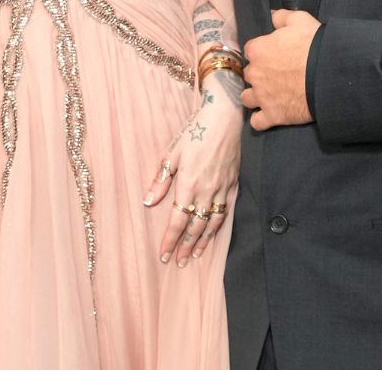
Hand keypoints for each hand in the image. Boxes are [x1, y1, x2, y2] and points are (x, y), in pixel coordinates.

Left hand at [142, 71, 240, 266]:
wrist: (224, 118)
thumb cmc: (195, 133)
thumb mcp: (172, 154)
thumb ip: (161, 180)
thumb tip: (148, 202)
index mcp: (189, 184)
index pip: (177, 221)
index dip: (170, 240)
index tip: (163, 256)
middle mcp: (207, 191)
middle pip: (195, 226)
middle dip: (185, 246)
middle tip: (178, 263)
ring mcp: (222, 188)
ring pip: (212, 222)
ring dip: (202, 241)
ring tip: (194, 255)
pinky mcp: (233, 184)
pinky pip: (226, 211)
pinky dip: (219, 226)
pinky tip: (213, 234)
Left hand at [242, 9, 320, 130]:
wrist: (328, 74)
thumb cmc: (314, 44)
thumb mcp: (300, 20)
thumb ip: (281, 17)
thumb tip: (272, 15)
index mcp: (258, 50)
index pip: (251, 50)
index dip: (263, 51)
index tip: (275, 54)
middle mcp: (254, 74)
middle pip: (249, 74)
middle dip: (259, 74)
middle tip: (276, 73)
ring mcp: (261, 97)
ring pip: (247, 98)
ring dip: (255, 96)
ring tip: (268, 95)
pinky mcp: (272, 115)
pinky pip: (257, 122)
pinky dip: (261, 119)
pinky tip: (269, 115)